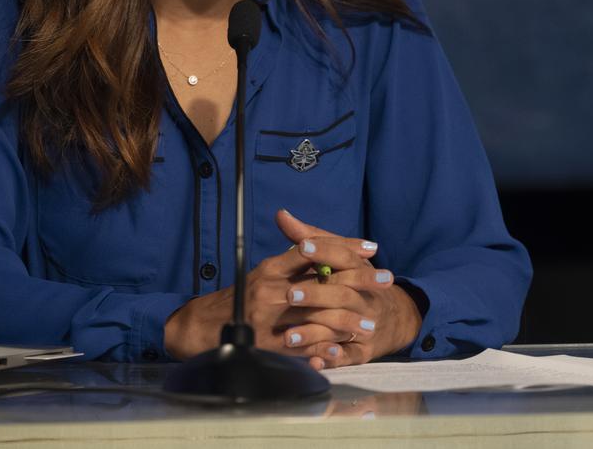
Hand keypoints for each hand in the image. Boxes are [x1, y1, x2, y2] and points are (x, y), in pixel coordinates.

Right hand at [162, 210, 393, 365]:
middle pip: (323, 282)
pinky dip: (325, 349)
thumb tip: (316, 243)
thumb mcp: (265, 273)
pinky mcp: (269, 344)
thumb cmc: (242, 297)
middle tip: (386, 283)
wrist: (205, 325)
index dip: (344, 248)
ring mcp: (270, 318)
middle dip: (359, 282)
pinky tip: (344, 349)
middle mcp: (271, 290)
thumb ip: (292, 259)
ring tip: (370, 325)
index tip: (373, 249)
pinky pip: (303, 347)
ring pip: (318, 317)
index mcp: (271, 268)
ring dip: (347, 321)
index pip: (312, 251)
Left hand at [274, 209, 421, 368]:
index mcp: (359, 270)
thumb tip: (281, 215)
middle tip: (288, 295)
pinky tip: (313, 361)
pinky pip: (348, 357)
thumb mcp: (339, 257)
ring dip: (315, 333)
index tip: (303, 247)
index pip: (344, 258)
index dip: (324, 251)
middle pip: (343, 294)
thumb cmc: (356, 281)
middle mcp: (364, 298)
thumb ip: (310, 238)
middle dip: (316, 295)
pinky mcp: (363, 350)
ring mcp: (365, 325)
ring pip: (342, 328)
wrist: (394, 317)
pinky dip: (332, 360)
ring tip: (288, 336)